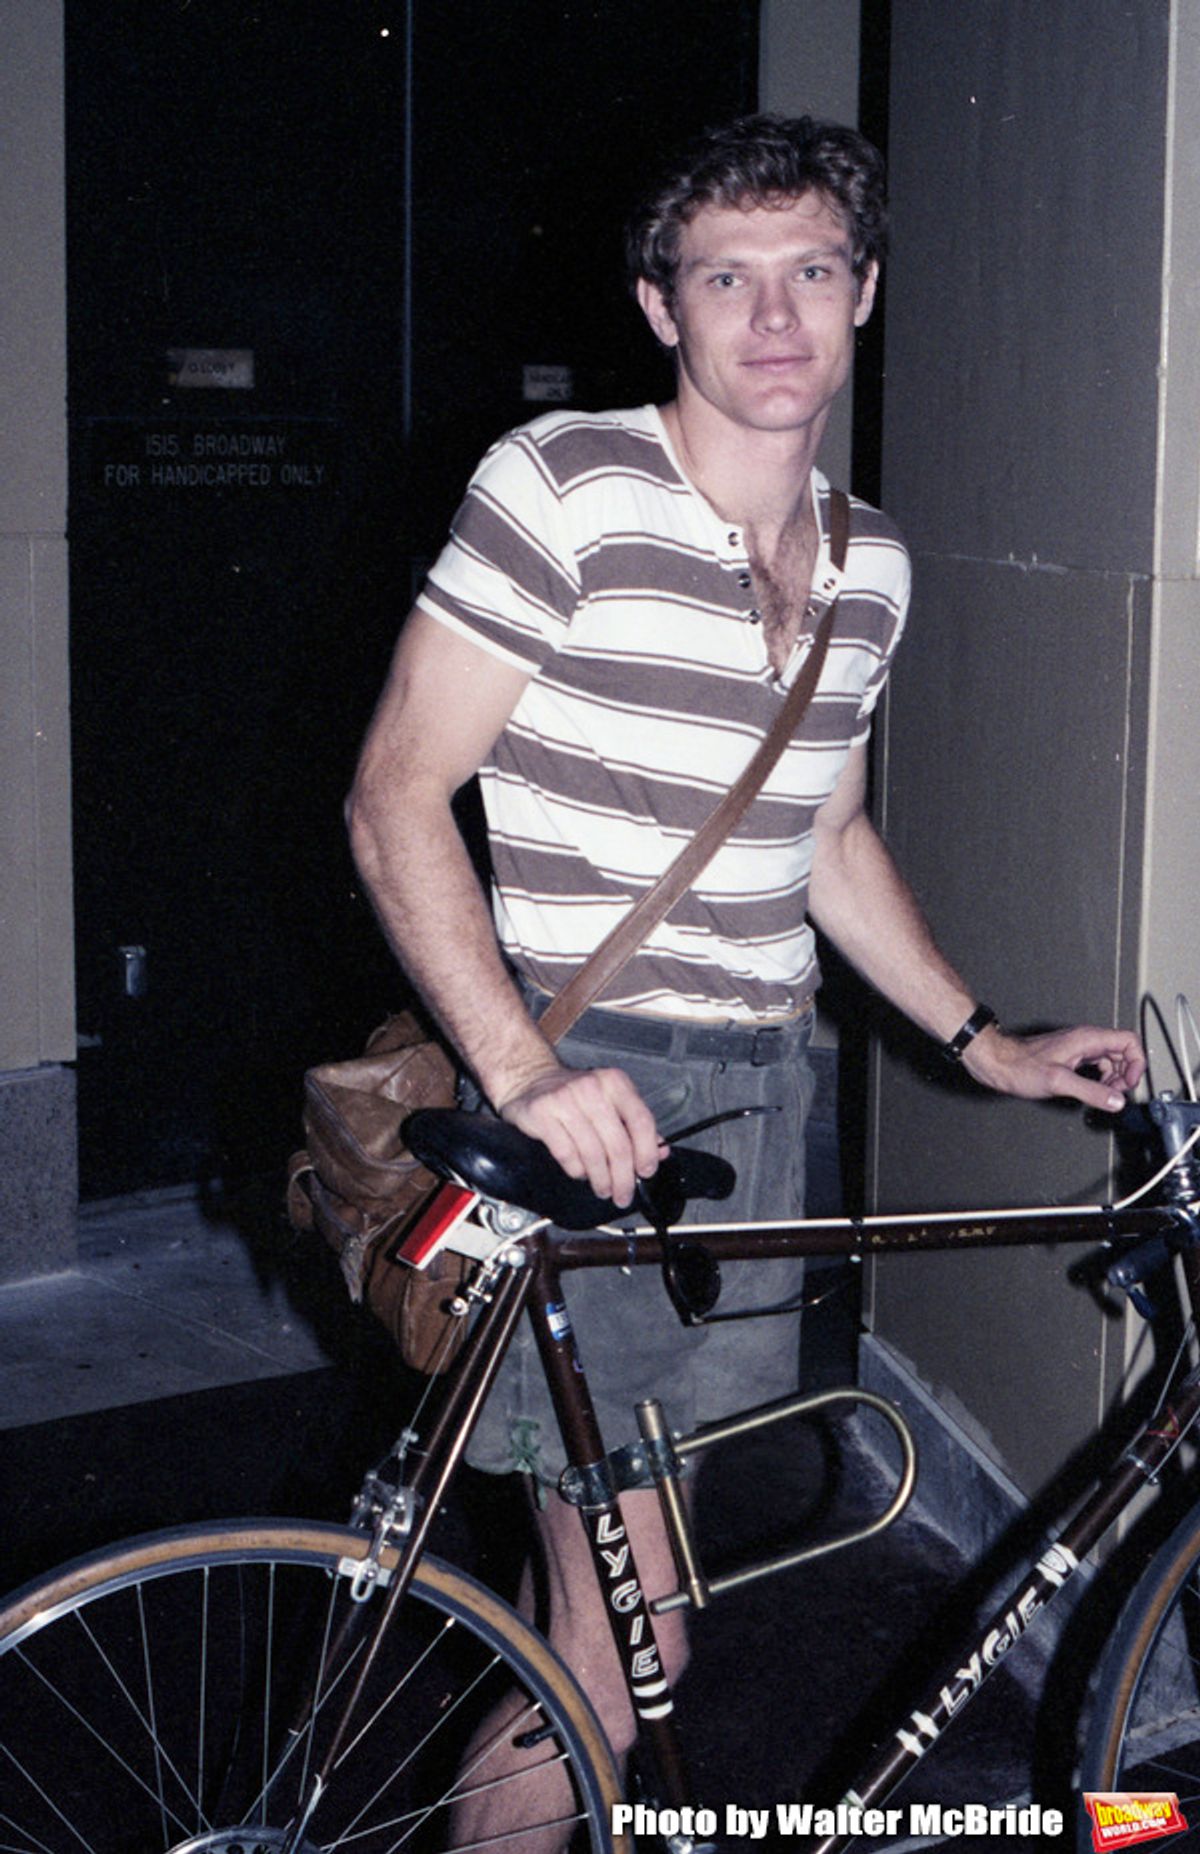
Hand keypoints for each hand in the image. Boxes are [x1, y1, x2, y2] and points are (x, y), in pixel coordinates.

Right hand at [495, 1062, 664, 1207]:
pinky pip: (567, 1155)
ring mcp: (565, 1099)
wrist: (530, 1079)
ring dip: (601, 1179)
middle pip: (618, 1145)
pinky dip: (577, 1170)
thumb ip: (635, 1124)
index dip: (647, 1152)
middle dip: (623, 1177)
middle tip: (623, 1194)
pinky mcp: (542, 1114)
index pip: (641, 1121)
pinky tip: (581, 1173)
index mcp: (614, 1082)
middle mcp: (592, 1087)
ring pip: (593, 1154)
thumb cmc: (574, 1095)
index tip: (646, 1172)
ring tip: (603, 1189)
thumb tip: (661, 1152)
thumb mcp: (610, 1100)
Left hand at [962, 1023, 1145, 1111]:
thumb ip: (1090, 1091)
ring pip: (1110, 1059)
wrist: (997, 1062)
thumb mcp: (1058, 1082)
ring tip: (1104, 1094)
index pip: (1129, 1041)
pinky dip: (1101, 1078)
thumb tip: (1117, 1101)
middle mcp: (1085, 1040)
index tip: (1128, 1084)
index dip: (1136, 1063)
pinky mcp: (1070, 1057)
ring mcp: (1078, 1048)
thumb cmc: (1020, 1066)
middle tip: (1115, 1093)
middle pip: (1123, 1051)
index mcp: (1087, 1039)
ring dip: (1113, 1078)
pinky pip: (1096, 1065)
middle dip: (1125, 1073)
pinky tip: (1091, 1091)